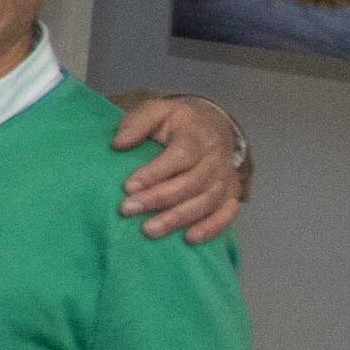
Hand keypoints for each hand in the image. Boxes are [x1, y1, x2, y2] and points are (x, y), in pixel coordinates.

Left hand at [109, 94, 248, 243]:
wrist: (212, 125)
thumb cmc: (177, 122)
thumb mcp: (156, 111)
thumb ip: (137, 123)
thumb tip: (118, 143)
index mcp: (197, 135)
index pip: (180, 155)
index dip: (156, 172)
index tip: (128, 186)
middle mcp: (215, 157)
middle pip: (192, 182)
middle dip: (159, 198)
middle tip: (129, 210)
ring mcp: (225, 177)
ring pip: (207, 200)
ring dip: (180, 217)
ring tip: (150, 230)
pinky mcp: (231, 193)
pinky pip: (227, 213)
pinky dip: (212, 227)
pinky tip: (190, 238)